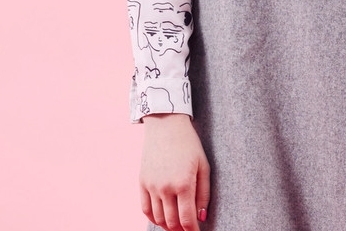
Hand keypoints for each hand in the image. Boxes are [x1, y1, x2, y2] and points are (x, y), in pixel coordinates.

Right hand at [139, 113, 210, 230]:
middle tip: (187, 226)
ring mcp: (152, 186)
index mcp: (184, 183)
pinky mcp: (142, 182)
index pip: (187, 219)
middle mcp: (166, 187)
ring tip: (176, 223)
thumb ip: (203, 193)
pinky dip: (153, 218)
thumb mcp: (203, 165)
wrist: (166, 124)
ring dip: (168, 225)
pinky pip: (145, 209)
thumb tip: (201, 217)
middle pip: (172, 222)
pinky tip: (162, 217)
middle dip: (181, 228)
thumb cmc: (189, 144)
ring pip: (158, 219)